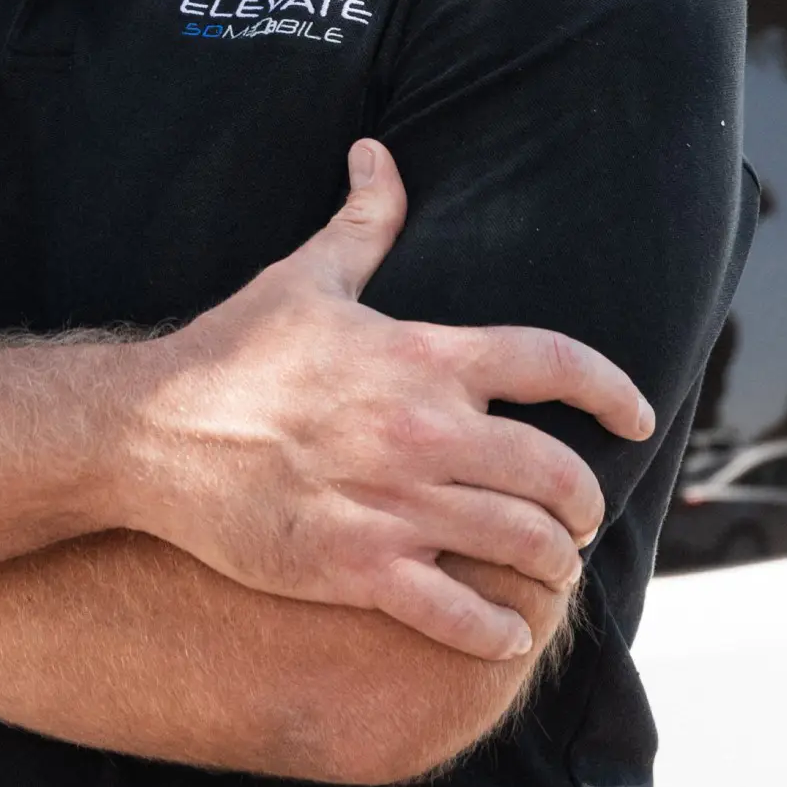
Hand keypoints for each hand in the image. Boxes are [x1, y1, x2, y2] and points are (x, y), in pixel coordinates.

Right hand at [116, 138, 651, 660]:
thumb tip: (379, 154)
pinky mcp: (357, 565)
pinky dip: (495, 629)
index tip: (636, 416)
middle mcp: (423, 430)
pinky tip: (506, 632)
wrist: (150, 433)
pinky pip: (456, 611)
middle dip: (582, 502)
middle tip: (581, 516)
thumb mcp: (303, 277)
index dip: (611, 390)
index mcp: (423, 357)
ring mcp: (394, 503)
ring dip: (552, 564)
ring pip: (519, 545)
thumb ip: (362, 222)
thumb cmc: (230, 354)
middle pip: (554, 472)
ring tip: (552, 569)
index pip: (553, 362)